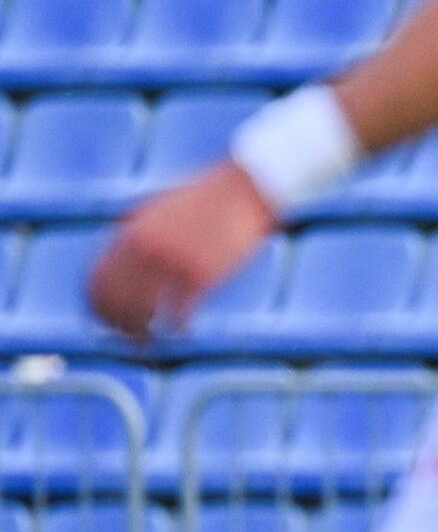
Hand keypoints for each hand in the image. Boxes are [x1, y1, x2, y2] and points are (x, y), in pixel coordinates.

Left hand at [89, 161, 278, 339]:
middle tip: (126, 338)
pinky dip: (177, 328)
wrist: (247, 188)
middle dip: (116, 326)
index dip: (96, 306)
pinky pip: (179, 314)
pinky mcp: (202, 274)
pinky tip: (182, 331)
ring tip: (148, 344)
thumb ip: (136, 229)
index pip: (96, 280)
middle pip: (115, 302)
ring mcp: (173, 262)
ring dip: (142, 334)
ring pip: (143, 312)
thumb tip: (119, 251)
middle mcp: (145, 248)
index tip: (104, 320)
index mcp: (131, 231)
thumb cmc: (207, 197)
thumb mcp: (159, 207)